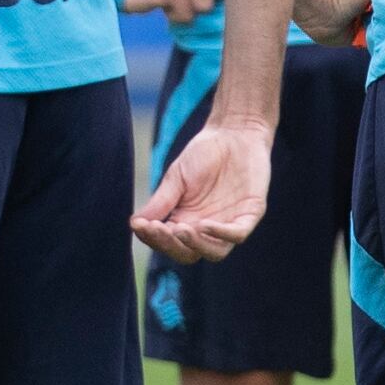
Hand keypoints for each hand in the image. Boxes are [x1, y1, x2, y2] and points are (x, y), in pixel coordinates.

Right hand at [131, 115, 269, 262]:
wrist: (234, 131)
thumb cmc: (203, 153)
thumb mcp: (176, 178)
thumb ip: (160, 202)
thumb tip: (134, 224)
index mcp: (186, 220)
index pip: (168, 243)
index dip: (154, 240)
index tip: (141, 226)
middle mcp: (207, 227)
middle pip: (189, 254)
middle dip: (171, 245)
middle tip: (158, 228)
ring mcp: (230, 222)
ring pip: (215, 252)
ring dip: (196, 245)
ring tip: (180, 230)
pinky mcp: (251, 213)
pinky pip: (238, 234)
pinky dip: (222, 234)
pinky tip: (205, 225)